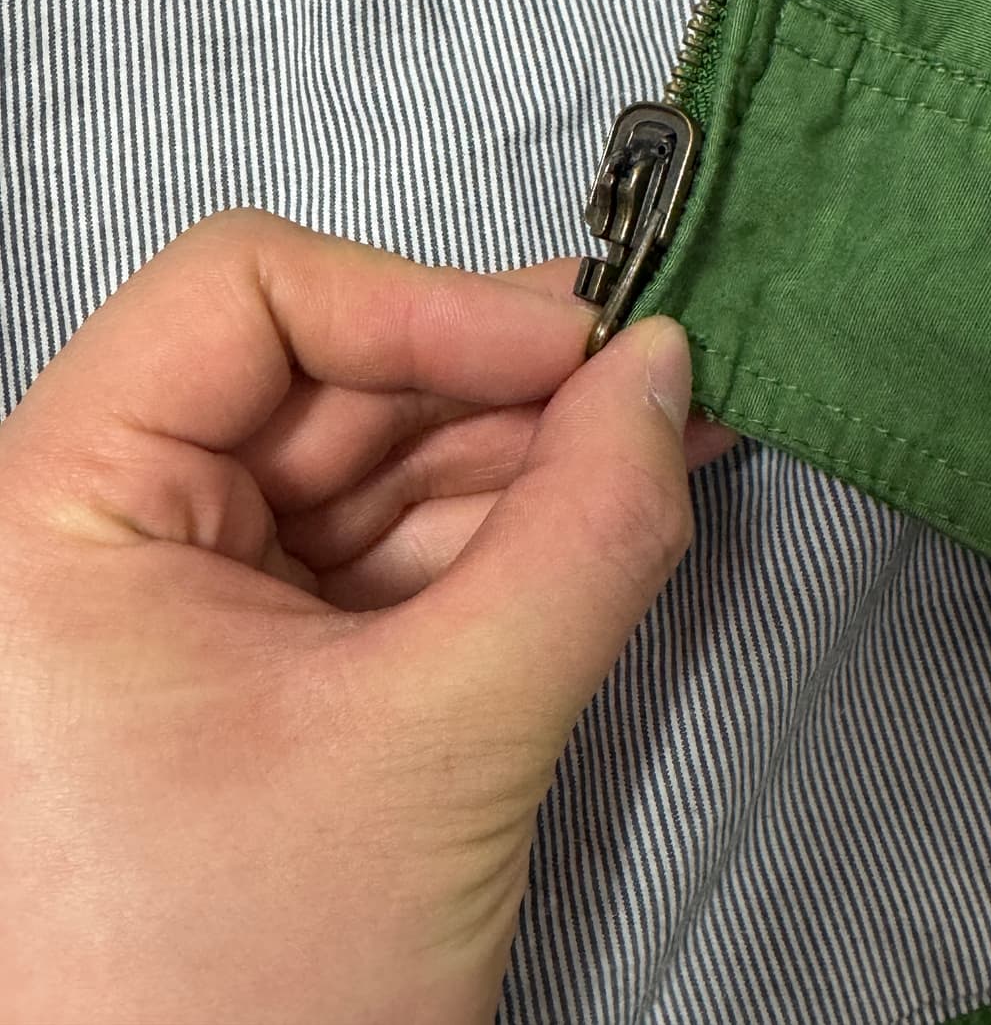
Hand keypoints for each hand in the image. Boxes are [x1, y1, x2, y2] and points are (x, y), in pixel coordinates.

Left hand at [0, 210, 734, 1024]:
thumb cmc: (237, 1006)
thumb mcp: (437, 747)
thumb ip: (580, 538)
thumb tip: (664, 377)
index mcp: (59, 518)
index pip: (244, 299)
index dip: (424, 300)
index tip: (579, 343)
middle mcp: (108, 532)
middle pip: (329, 375)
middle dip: (507, 376)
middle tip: (658, 373)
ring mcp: (191, 594)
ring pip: (378, 461)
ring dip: (529, 449)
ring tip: (668, 431)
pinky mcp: (266, 654)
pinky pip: (394, 549)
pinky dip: (509, 529)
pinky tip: (612, 502)